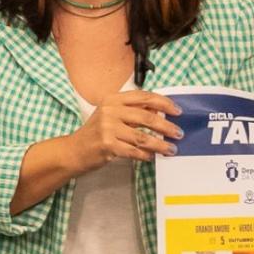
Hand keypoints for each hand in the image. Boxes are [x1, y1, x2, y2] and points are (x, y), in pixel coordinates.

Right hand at [65, 90, 181, 170]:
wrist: (74, 150)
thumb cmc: (96, 133)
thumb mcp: (112, 115)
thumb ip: (133, 111)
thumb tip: (160, 112)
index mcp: (113, 99)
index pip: (144, 97)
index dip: (164, 103)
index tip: (177, 111)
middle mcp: (110, 111)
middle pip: (147, 117)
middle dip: (166, 126)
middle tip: (179, 133)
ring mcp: (108, 128)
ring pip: (143, 137)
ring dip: (160, 144)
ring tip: (171, 149)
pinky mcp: (107, 145)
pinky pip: (134, 151)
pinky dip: (146, 155)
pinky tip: (152, 157)